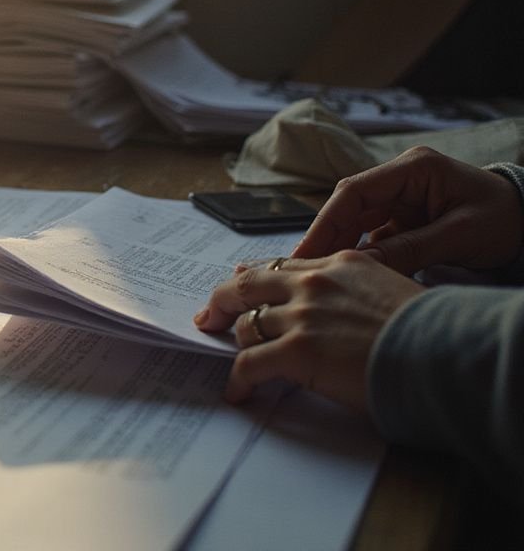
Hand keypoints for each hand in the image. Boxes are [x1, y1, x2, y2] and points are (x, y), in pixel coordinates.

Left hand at [193, 251, 422, 410]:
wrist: (444, 350)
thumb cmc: (429, 329)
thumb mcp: (390, 288)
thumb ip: (356, 288)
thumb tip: (340, 306)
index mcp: (340, 263)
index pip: (280, 267)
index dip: (253, 279)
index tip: (237, 285)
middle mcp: (314, 283)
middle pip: (246, 286)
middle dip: (222, 302)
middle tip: (210, 317)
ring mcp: (302, 315)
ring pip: (247, 326)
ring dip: (240, 347)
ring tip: (240, 365)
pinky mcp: (297, 350)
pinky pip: (249, 364)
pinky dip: (239, 380)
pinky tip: (238, 393)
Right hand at [294, 146, 522, 274]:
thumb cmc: (506, 221)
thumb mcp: (459, 236)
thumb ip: (409, 250)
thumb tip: (359, 268)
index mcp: (415, 169)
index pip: (354, 192)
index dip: (324, 223)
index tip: (305, 254)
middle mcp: (401, 178)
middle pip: (348, 208)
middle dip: (326, 239)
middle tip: (303, 272)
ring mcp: (402, 198)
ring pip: (356, 223)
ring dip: (340, 249)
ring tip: (320, 278)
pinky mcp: (404, 218)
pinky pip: (373, 237)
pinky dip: (361, 257)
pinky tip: (348, 277)